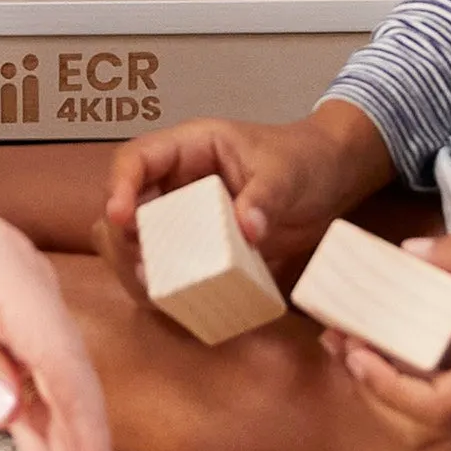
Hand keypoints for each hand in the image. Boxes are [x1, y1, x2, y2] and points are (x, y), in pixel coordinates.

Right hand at [99, 100, 392, 293]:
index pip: (135, 158)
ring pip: (137, 241)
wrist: (331, 178)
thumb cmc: (305, 159)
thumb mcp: (287, 173)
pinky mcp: (199, 247)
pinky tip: (173, 303)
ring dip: (138, 266)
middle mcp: (176, 181)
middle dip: (125, 239)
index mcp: (189, 148)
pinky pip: (167, 266)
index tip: (122, 218)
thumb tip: (247, 230)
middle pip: (125, 206)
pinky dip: (163, 286)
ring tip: (157, 291)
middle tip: (145, 269)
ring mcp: (184, 216)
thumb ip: (264, 197)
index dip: (120, 186)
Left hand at [328, 237, 450, 450]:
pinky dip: (426, 379)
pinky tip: (413, 339)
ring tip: (365, 340)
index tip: (352, 349)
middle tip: (343, 342)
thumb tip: (409, 252)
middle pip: (419, 420)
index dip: (380, 383)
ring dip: (397, 384)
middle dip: (375, 386)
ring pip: (438, 415)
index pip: (423, 405)